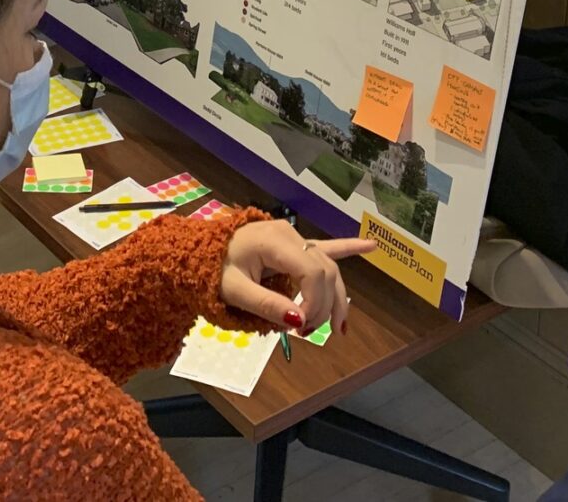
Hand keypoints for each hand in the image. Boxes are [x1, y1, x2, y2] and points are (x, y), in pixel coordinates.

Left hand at [220, 220, 376, 335]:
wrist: (196, 252)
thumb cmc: (212, 269)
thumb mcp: (234, 290)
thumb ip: (266, 304)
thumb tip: (299, 321)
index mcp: (273, 241)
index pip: (311, 272)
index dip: (314, 302)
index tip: (300, 326)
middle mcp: (289, 235)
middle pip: (324, 271)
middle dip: (323, 305)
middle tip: (308, 332)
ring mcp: (293, 237)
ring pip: (327, 267)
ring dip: (335, 296)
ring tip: (340, 326)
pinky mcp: (293, 245)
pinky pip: (324, 247)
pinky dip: (347, 249)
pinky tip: (371, 246)